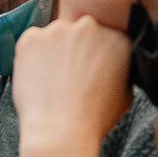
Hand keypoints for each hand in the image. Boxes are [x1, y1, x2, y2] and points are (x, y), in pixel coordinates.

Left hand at [11, 15, 135, 156]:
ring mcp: (58, 29)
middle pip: (79, 29)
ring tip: (54, 79)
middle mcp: (89, 26)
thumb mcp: (126, 91)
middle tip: (70, 73)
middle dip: (76, 46)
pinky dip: (33, 55)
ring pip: (55, 35)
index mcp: (117, 37)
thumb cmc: (95, 117)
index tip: (90, 65)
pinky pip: (32, 41)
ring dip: (54, 50)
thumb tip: (115, 58)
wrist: (61, 130)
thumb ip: (122, 65)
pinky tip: (39, 77)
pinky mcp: (31, 37)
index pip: (105, 33)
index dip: (95, 51)